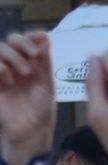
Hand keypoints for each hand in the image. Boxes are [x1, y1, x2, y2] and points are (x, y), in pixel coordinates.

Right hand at [0, 30, 54, 164]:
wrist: (30, 129)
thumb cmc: (41, 108)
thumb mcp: (47, 84)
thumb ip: (44, 62)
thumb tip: (45, 38)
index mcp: (32, 61)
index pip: (27, 40)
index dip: (32, 35)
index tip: (42, 36)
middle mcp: (16, 63)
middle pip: (11, 40)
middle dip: (22, 43)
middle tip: (34, 55)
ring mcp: (2, 71)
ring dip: (12, 56)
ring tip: (26, 72)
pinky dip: (0, 68)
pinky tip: (9, 82)